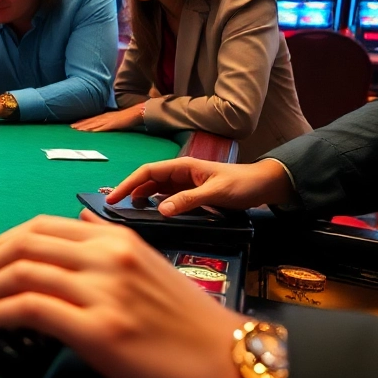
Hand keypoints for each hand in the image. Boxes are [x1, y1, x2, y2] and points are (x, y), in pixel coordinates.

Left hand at [0, 212, 250, 377]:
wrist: (235, 367)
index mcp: (117, 239)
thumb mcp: (149, 271)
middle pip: (22, 243)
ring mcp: (103, 291)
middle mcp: (107, 256)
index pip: (39, 226)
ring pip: (19, 272)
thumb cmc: (191, 328)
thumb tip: (72, 235)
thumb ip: (107, 252)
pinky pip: (28, 308)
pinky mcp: (99, 330)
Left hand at [71, 104, 143, 131]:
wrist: (137, 113)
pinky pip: (102, 127)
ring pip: (94, 124)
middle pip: (90, 121)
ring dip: (85, 127)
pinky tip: (90, 131)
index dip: (83, 122)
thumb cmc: (128, 117)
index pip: (92, 119)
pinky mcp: (113, 124)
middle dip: (80, 124)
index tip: (75, 124)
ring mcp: (109, 120)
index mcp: (106, 116)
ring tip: (77, 129)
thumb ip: (110, 121)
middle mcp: (105, 117)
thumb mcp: (116, 118)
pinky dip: (95, 129)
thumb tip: (105, 125)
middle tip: (71, 127)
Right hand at [108, 157, 293, 215]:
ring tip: (129, 211)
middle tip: (114, 207)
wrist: (265, 185)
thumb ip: (188, 200)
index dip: (128, 183)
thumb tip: (161, 210)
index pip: (147, 172)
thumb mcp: (216, 192)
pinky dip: (155, 203)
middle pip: (147, 180)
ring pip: (155, 189)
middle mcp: (180, 173)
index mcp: (183, 166)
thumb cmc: (242, 184)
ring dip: (141, 197)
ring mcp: (185, 183)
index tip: (113, 197)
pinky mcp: (191, 193)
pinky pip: (167, 197)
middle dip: (129, 190)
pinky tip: (152, 212)